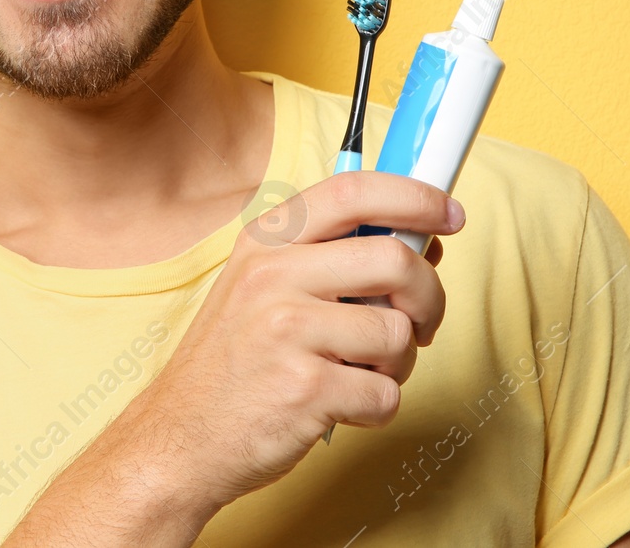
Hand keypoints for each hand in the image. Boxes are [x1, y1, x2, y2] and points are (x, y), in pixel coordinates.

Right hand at [114, 170, 462, 513]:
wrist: (181, 438)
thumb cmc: (235, 363)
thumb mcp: (263, 287)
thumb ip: (332, 259)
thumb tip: (420, 241)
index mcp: (266, 243)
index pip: (353, 191)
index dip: (414, 196)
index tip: (448, 213)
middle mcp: (272, 276)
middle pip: (394, 260)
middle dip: (428, 297)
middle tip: (422, 324)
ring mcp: (286, 331)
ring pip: (398, 334)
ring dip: (397, 364)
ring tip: (359, 373)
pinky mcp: (305, 389)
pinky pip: (386, 393)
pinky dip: (376, 408)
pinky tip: (340, 405)